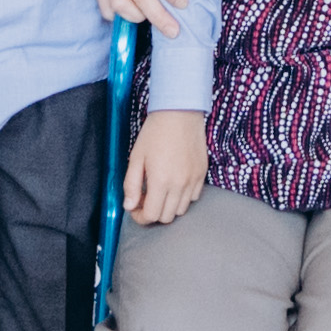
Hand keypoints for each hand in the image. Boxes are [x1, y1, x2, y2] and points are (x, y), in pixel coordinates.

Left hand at [124, 106, 207, 225]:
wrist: (179, 113)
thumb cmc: (155, 132)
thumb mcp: (136, 158)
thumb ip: (131, 185)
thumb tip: (129, 206)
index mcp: (161, 181)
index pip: (151, 216)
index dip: (140, 217)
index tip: (135, 208)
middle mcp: (179, 185)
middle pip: (166, 217)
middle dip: (153, 213)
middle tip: (145, 198)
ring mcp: (193, 180)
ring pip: (181, 210)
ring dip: (168, 206)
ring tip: (160, 191)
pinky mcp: (202, 174)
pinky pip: (193, 197)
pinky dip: (182, 197)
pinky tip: (174, 184)